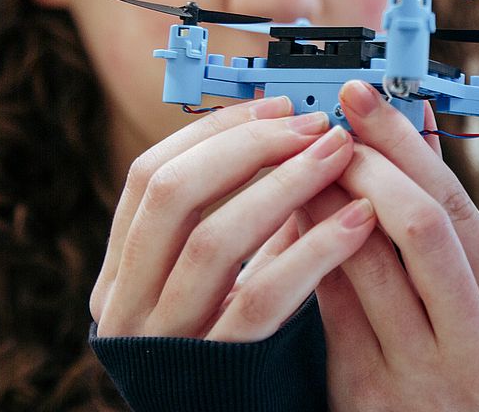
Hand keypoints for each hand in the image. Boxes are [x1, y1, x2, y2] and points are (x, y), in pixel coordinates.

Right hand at [90, 95, 377, 341]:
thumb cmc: (235, 357)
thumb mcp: (211, 288)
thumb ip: (228, 222)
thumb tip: (280, 133)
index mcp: (119, 276)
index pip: (148, 177)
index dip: (211, 134)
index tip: (274, 108)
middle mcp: (128, 306)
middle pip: (172, 193)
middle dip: (247, 147)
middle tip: (312, 124)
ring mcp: (171, 341)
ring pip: (215, 238)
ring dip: (285, 184)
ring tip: (340, 155)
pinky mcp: (226, 369)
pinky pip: (265, 296)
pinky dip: (314, 248)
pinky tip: (358, 219)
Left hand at [299, 81, 478, 411]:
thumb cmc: (450, 364)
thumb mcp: (467, 297)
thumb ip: (442, 214)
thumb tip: (414, 123)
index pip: (457, 206)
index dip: (402, 143)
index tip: (361, 100)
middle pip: (421, 225)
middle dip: (365, 164)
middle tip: (326, 130)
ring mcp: (424, 375)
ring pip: (365, 260)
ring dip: (325, 198)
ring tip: (299, 163)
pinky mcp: (367, 389)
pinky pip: (328, 299)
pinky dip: (308, 246)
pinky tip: (290, 215)